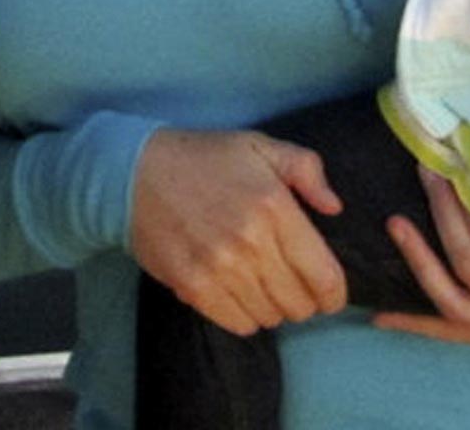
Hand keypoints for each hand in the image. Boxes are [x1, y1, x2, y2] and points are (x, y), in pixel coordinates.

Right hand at [130, 129, 347, 334]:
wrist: (134, 170)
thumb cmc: (202, 158)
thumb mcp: (258, 146)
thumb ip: (306, 169)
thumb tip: (334, 208)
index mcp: (274, 207)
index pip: (324, 276)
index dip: (334, 293)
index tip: (328, 292)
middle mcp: (251, 242)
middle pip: (300, 303)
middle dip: (303, 299)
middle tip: (290, 284)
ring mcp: (220, 267)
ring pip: (270, 317)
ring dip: (272, 307)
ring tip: (260, 285)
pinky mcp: (193, 286)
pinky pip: (238, 324)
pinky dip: (245, 316)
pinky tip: (238, 293)